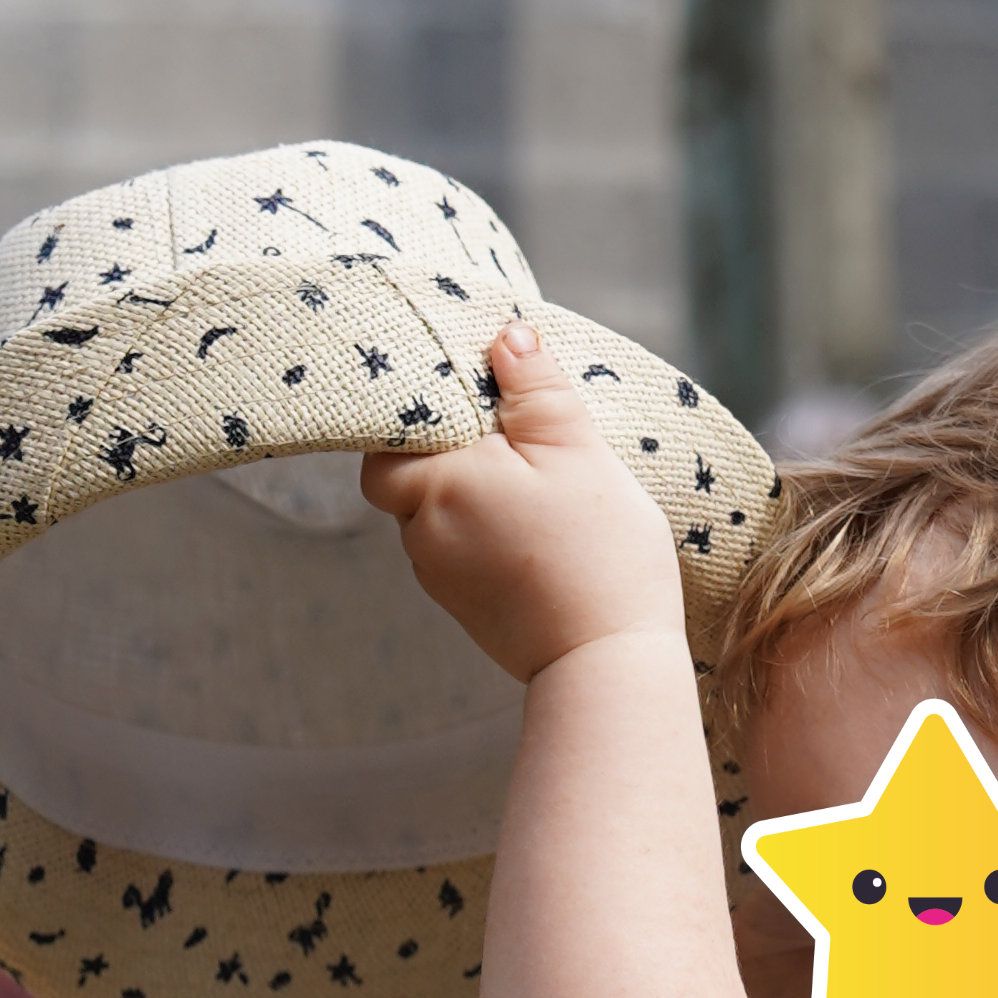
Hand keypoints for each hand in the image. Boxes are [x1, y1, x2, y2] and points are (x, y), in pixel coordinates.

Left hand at [364, 322, 690, 684]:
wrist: (608, 662)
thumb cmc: (596, 553)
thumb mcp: (576, 449)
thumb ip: (536, 388)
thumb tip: (507, 335)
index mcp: (436, 482)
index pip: (389, 435)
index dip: (421, 410)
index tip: (468, 396)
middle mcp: (421, 532)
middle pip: (408, 475)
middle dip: (447, 452)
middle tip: (508, 437)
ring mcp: (439, 578)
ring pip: (435, 515)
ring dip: (470, 495)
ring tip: (530, 485)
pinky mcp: (465, 610)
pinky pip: (459, 553)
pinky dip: (484, 535)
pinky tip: (532, 532)